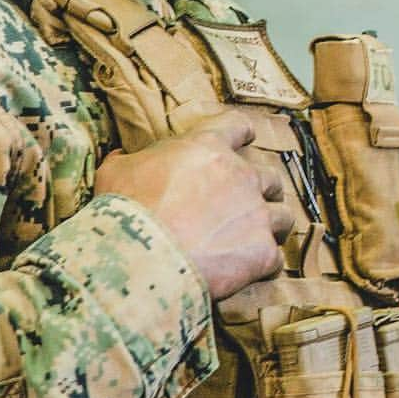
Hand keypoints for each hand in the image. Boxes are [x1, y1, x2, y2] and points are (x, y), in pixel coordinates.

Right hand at [94, 111, 293, 299]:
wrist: (142, 257)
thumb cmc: (126, 210)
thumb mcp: (115, 172)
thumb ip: (126, 160)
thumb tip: (119, 157)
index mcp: (207, 147)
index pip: (239, 126)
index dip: (243, 134)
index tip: (244, 140)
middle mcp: (240, 174)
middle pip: (269, 175)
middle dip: (261, 188)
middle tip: (245, 203)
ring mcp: (256, 213)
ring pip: (283, 215)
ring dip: (271, 225)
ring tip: (254, 238)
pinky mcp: (262, 251)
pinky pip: (276, 257)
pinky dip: (265, 263)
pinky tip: (249, 270)